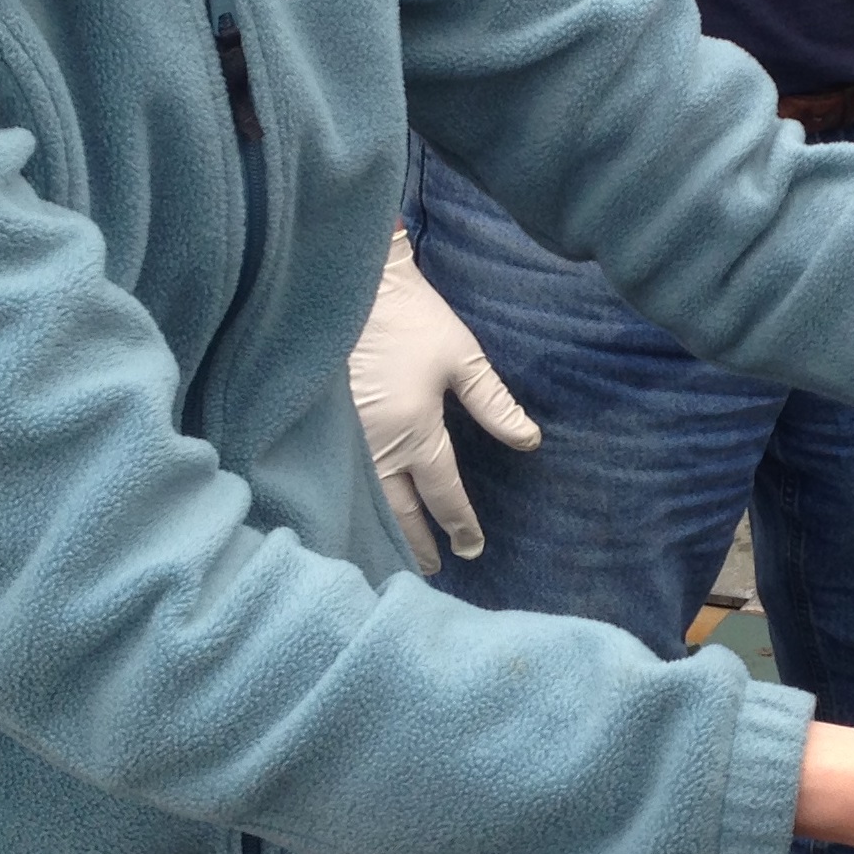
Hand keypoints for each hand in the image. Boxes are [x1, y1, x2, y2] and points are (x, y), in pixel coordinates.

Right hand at [348, 224, 539, 570]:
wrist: (353, 286)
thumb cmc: (412, 319)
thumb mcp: (462, 359)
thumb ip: (494, 405)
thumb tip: (528, 440)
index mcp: (416, 433)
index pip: (443, 496)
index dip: (460, 524)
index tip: (472, 546)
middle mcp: (379, 447)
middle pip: (401, 511)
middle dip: (419, 543)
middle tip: (435, 567)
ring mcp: (347, 441)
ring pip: (369, 502)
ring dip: (386, 530)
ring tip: (399, 553)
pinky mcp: (325, 429)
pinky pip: (345, 479)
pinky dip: (359, 504)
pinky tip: (363, 512)